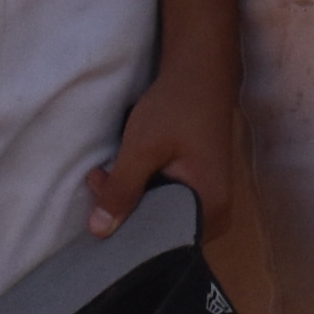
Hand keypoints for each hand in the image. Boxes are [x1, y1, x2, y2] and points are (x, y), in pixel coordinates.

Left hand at [90, 39, 242, 233]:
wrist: (199, 71)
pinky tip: (119, 176)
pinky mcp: (196, 186)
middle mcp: (215, 212)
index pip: (164, 243)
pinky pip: (164, 202)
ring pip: (159, 216)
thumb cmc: (177, 107)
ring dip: (130, 200)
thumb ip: (122, 190)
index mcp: (211, 208)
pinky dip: (140, 191)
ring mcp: (207, 199)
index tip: (97, 216)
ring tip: (104, 178)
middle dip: (125, 214)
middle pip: (161, 231)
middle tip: (98, 184)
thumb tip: (99, 232)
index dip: (127, 234)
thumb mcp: (143, 148)